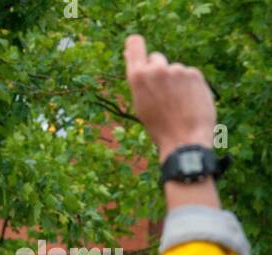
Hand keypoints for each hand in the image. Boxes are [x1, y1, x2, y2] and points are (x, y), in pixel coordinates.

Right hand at [123, 35, 215, 161]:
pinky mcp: (195, 73)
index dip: (135, 45)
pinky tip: (189, 102)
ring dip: (176, 82)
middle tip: (162, 94)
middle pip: (156, 59)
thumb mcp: (140, 103)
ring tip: (178, 104)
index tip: (136, 48)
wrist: (184, 138)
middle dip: (158, 71)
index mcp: (138, 77)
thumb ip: (139, 80)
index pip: (135, 44)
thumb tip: (133, 56)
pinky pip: (189, 76)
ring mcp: (177, 70)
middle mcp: (157, 69)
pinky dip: (189, 86)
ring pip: (174, 71)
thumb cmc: (159, 126)